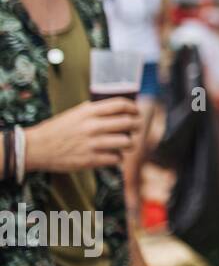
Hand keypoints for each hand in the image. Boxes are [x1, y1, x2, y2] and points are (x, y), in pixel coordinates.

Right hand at [24, 98, 140, 172]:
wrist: (35, 148)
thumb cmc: (56, 130)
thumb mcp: (74, 114)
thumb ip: (94, 110)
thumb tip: (116, 108)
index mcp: (89, 112)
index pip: (120, 105)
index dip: (133, 108)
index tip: (136, 112)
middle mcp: (92, 126)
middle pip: (128, 122)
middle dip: (136, 125)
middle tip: (136, 128)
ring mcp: (92, 144)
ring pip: (127, 142)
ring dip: (129, 143)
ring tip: (125, 144)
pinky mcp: (90, 160)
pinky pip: (116, 158)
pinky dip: (117, 157)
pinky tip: (112, 155)